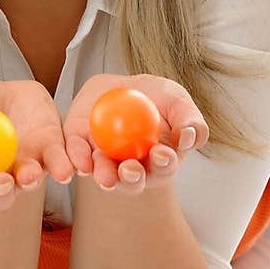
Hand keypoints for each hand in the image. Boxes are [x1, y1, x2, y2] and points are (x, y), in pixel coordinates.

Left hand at [62, 73, 208, 196]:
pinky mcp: (82, 152)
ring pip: (105, 175)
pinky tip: (81, 162)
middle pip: (133, 182)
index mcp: (160, 162)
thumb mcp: (179, 102)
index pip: (163, 168)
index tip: (161, 153)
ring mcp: (106, 164)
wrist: (121, 87)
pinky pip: (78, 158)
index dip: (163, 164)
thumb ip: (190, 121)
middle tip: (129, 169)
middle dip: (131, 179)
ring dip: (105, 175)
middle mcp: (133, 170)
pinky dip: (79, 160)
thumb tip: (188, 137)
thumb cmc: (157, 98)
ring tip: (103, 169)